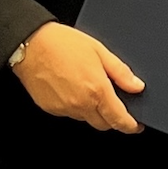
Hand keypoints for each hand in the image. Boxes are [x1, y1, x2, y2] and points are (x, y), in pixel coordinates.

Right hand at [12, 22, 143, 132]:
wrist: (31, 45)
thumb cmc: (62, 43)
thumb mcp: (99, 51)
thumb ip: (120, 72)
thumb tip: (136, 86)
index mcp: (97, 90)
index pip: (119, 119)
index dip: (130, 125)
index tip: (135, 126)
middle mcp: (81, 104)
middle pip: (103, 124)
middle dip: (112, 118)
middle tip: (114, 103)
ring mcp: (65, 109)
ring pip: (86, 118)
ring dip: (93, 110)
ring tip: (88, 86)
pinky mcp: (51, 109)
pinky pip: (69, 113)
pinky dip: (76, 106)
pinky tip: (72, 87)